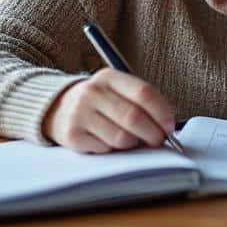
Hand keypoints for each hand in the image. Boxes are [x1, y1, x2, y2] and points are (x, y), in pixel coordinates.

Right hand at [42, 68, 176, 152]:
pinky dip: (114, 150)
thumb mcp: (117, 91)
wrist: (56, 108)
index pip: (144, 93)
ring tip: (132, 140)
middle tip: (158, 141)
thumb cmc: (99, 102)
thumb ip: (142, 103)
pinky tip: (109, 141)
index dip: (162, 112)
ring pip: (122, 137)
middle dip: (153, 134)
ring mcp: (80, 113)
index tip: (170, 126)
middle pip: (134, 117)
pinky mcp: (72, 135)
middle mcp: (92, 92)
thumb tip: (167, 126)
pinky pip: (106, 149)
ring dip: (134, 144)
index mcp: (109, 77)